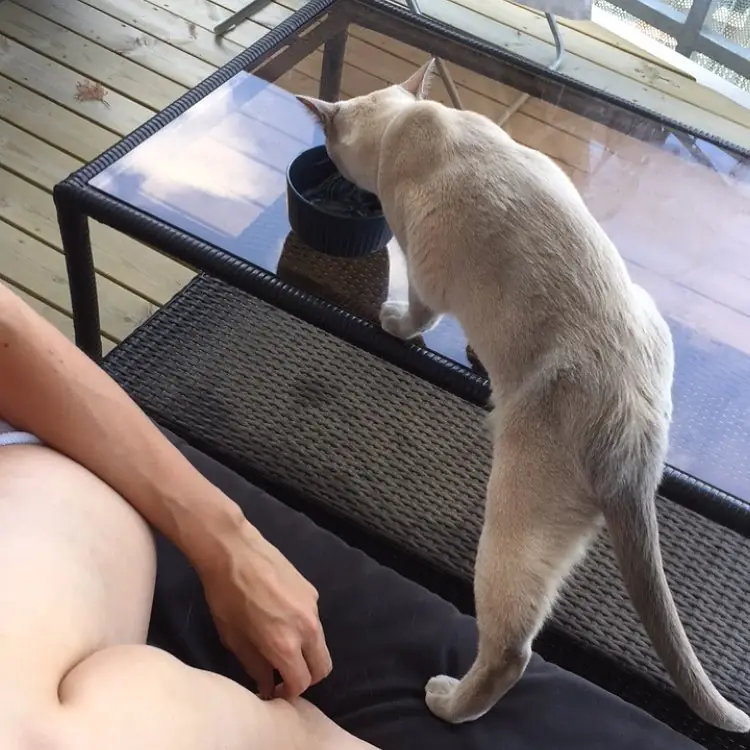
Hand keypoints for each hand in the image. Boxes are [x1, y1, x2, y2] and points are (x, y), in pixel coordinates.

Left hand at [196, 521, 331, 699]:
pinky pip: (314, 620)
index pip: (301, 683)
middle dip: (306, 677)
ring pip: (321, 643)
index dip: (288, 693)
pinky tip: (281, 616)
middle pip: (322, 667)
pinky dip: (304, 628)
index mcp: (285, 644)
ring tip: (282, 644)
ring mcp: (313, 607)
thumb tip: (268, 685)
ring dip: (306, 652)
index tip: (274, 690)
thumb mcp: (234, 638)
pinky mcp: (312, 590)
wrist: (234, 550)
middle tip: (284, 673)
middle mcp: (307, 628)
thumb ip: (255, 667)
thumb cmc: (225, 596)